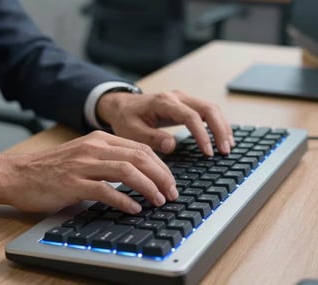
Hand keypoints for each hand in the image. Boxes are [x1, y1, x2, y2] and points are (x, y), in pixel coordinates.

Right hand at [0, 131, 177, 213]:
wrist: (17, 174)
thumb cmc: (52, 168)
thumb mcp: (84, 156)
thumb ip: (108, 160)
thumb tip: (138, 173)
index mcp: (99, 140)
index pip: (140, 148)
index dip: (160, 166)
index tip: (169, 181)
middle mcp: (93, 148)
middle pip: (138, 157)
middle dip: (161, 176)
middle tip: (172, 192)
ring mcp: (83, 165)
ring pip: (126, 171)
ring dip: (148, 187)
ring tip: (159, 200)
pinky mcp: (72, 183)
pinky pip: (105, 190)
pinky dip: (123, 200)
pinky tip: (133, 208)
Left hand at [97, 89, 233, 154]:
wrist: (122, 105)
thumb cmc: (126, 118)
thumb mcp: (132, 131)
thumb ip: (151, 138)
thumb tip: (172, 146)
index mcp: (164, 103)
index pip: (190, 117)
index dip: (202, 135)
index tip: (208, 153)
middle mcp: (177, 97)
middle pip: (208, 108)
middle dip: (220, 130)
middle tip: (225, 151)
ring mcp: (183, 99)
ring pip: (211, 108)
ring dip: (222, 126)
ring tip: (228, 146)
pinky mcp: (185, 104)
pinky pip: (207, 111)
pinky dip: (217, 123)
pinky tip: (222, 136)